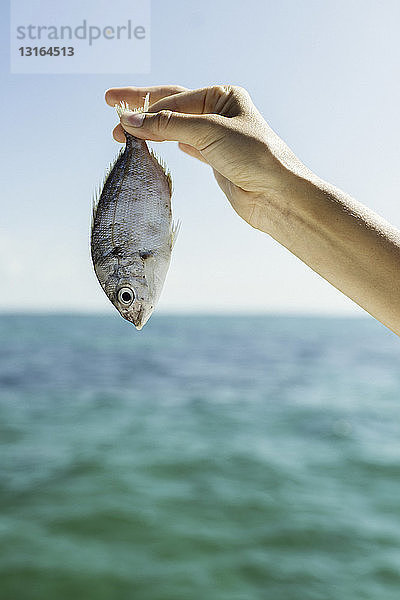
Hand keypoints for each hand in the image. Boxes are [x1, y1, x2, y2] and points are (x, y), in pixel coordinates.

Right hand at [105, 85, 294, 231]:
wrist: (275, 194)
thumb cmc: (253, 156)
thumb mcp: (208, 132)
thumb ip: (168, 125)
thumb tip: (130, 120)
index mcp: (223, 96)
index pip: (175, 99)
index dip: (146, 107)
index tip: (119, 117)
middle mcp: (220, 113)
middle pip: (172, 107)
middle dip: (142, 109)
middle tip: (111, 106)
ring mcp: (216, 137)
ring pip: (175, 128)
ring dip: (151, 129)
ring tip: (124, 133)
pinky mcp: (215, 159)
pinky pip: (184, 145)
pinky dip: (167, 143)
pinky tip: (153, 141)